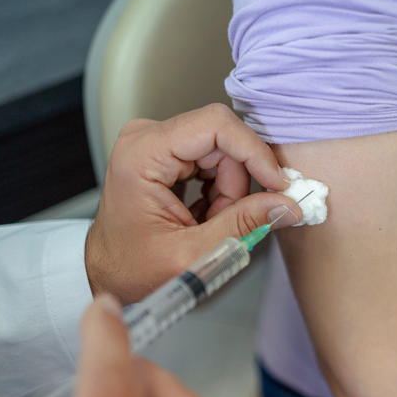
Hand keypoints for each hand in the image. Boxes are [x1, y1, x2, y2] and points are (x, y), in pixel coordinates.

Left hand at [86, 103, 300, 304]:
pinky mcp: (167, 150)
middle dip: (238, 185)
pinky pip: (215, 158)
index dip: (254, 152)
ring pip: (224, 152)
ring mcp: (156, 141)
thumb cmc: (133, 268)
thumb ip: (243, 226)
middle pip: (223, 141)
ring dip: (229, 192)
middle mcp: (147, 137)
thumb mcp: (193, 255)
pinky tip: (205, 214)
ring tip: (209, 223)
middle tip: (227, 221)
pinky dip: (221, 190)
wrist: (109, 272)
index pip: (216, 124)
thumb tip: (287, 206)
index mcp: (142, 154)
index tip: (277, 184)